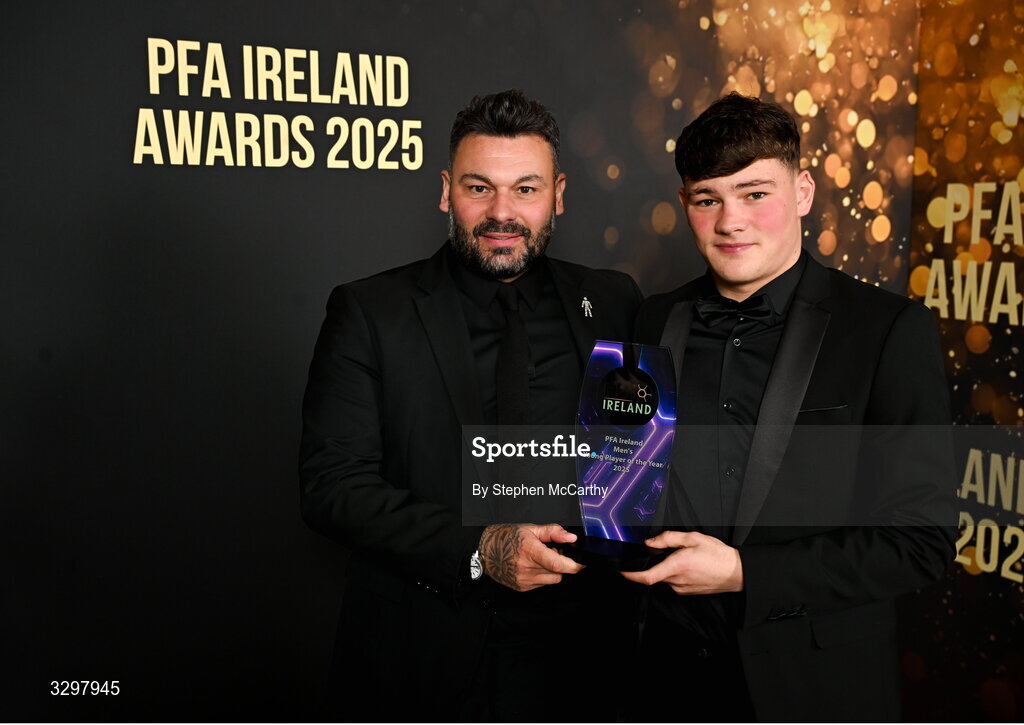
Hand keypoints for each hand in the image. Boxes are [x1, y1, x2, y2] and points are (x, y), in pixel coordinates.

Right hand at [478, 523, 583, 591]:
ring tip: (540, 559)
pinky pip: (541, 584)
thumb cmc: (506, 537)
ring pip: (551, 579)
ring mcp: (523, 580)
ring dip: (551, 571)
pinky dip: (542, 576)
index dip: (573, 565)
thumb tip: (571, 538)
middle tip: (552, 552)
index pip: (557, 564)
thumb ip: (553, 532)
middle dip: (561, 564)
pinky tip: (532, 566)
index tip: (581, 564)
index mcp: (529, 550)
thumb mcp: (530, 528)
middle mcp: (526, 567)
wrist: (484, 551)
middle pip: (557, 572)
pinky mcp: (522, 587)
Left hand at [621, 530, 743, 594]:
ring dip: (668, 567)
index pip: (647, 576)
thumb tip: (651, 542)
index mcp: (676, 566)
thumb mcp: (693, 538)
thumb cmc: (718, 555)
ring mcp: (682, 588)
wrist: (736, 572)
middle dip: (657, 561)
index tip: (622, 571)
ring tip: (686, 557)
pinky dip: (676, 572)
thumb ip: (668, 538)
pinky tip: (690, 565)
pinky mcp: (687, 592)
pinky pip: (674, 581)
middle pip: (655, 572)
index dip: (631, 575)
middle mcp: (677, 581)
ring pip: (665, 576)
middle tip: (670, 551)